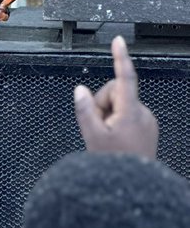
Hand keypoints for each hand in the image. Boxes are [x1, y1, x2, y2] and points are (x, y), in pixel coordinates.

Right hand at [74, 35, 157, 159]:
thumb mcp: (92, 136)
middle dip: (103, 104)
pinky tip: (116, 138)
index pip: (124, 77)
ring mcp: (147, 121)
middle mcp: (143, 113)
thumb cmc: (115, 164)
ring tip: (107, 136)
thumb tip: (80, 90)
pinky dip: (118, 121)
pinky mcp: (147, 127)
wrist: (133, 186)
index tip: (118, 41)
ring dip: (110, 114)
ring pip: (120, 104)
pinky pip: (127, 114)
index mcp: (130, 112)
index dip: (120, 57)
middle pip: (115, 92)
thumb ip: (84, 109)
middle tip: (98, 126)